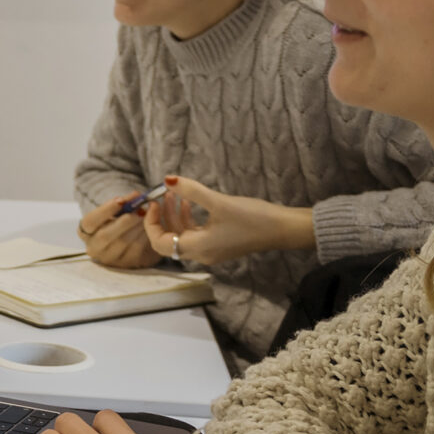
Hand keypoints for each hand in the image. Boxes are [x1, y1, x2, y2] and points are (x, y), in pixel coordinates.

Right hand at [78, 192, 160, 269]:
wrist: (127, 239)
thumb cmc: (118, 220)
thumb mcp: (116, 211)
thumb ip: (123, 203)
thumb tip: (136, 196)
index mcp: (85, 231)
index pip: (90, 222)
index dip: (105, 210)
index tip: (121, 200)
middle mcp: (94, 248)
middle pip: (105, 235)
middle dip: (124, 222)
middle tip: (139, 211)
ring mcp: (109, 258)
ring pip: (122, 243)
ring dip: (137, 228)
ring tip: (147, 216)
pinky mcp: (125, 264)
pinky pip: (136, 250)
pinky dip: (144, 236)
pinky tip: (150, 228)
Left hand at [138, 176, 314, 266]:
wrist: (282, 229)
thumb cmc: (252, 217)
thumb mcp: (218, 201)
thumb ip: (191, 191)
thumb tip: (167, 179)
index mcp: (198, 248)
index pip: (160, 243)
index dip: (151, 223)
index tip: (153, 202)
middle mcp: (201, 254)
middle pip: (168, 241)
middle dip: (161, 218)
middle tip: (161, 196)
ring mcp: (210, 251)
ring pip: (181, 236)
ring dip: (174, 216)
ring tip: (175, 193)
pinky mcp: (219, 245)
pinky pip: (195, 235)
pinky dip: (188, 220)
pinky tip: (190, 202)